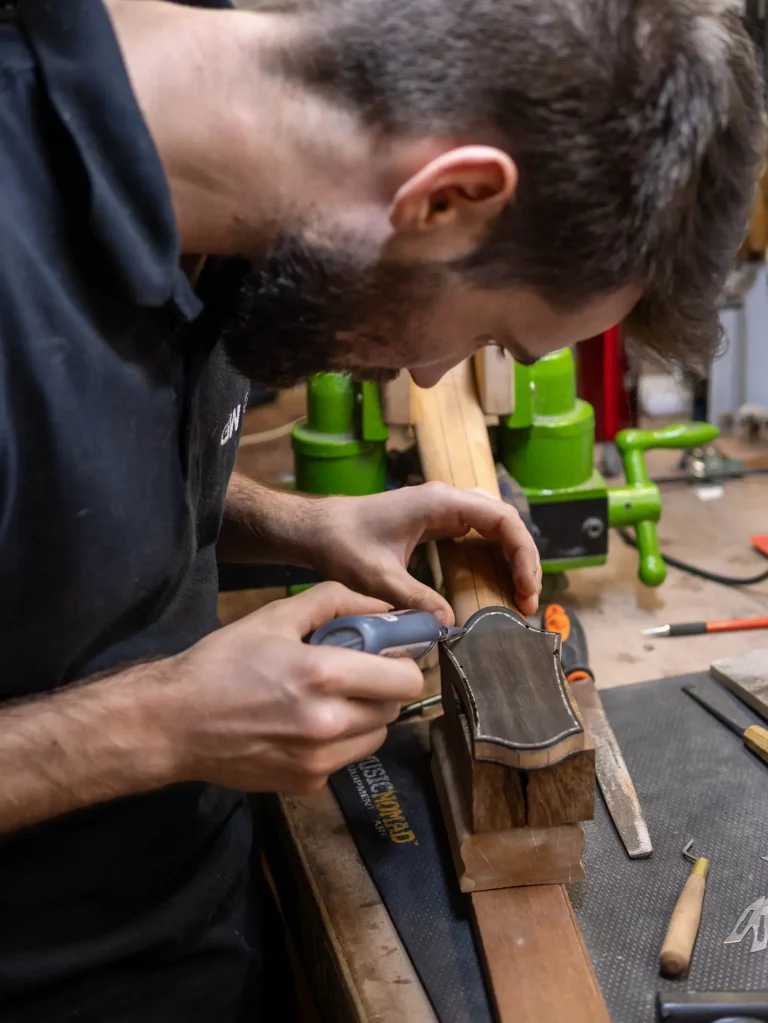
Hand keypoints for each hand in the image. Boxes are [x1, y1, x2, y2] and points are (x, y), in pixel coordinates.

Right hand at [166, 583, 423, 793]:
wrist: (173, 722)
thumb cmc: (221, 663)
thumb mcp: (275, 617)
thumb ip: (335, 602)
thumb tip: (381, 608)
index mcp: (324, 676)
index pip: (405, 680)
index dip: (402, 663)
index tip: (385, 654)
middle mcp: (329, 724)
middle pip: (395, 708)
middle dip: (381, 687)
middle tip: (354, 673)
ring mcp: (319, 761)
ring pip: (376, 736)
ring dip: (365, 716)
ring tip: (328, 699)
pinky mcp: (307, 784)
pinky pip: (345, 758)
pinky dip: (338, 741)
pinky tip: (303, 725)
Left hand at [306, 482, 540, 623]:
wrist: (316, 528)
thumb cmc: (342, 543)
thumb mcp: (377, 577)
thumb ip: (414, 599)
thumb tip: (449, 625)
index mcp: (440, 503)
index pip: (501, 519)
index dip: (522, 553)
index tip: (525, 587)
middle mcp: (447, 500)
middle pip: (505, 522)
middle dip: (523, 559)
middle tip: (528, 601)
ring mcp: (442, 510)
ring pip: (494, 528)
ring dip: (511, 558)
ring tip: (519, 596)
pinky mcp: (435, 523)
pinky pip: (476, 536)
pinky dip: (492, 558)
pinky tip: (494, 585)